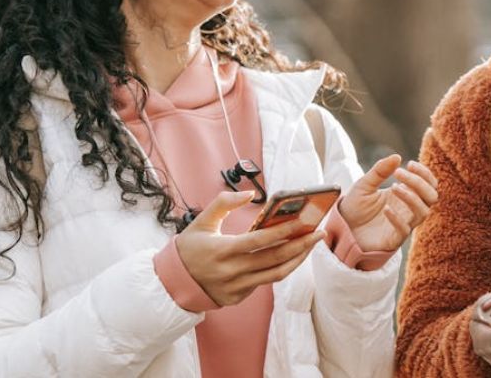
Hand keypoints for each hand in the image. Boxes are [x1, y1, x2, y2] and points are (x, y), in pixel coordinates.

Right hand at [175, 190, 324, 306]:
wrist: (172, 283)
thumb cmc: (189, 248)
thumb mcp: (200, 221)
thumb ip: (223, 203)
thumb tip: (250, 194)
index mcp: (222, 251)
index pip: (259, 242)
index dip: (282, 232)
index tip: (302, 223)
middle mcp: (231, 272)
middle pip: (274, 260)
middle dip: (300, 246)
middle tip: (318, 233)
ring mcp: (236, 288)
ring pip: (276, 274)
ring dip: (298, 259)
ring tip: (312, 245)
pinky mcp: (239, 297)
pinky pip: (266, 282)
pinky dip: (281, 268)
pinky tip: (293, 255)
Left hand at [338, 155, 437, 252]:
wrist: (341, 229)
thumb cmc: (355, 207)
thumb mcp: (364, 184)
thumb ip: (380, 171)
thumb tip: (397, 156)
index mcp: (405, 194)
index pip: (428, 184)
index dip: (424, 173)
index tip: (409, 163)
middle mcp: (408, 209)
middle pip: (431, 196)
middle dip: (419, 182)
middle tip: (399, 173)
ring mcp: (403, 224)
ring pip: (423, 212)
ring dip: (412, 198)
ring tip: (393, 187)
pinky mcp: (394, 239)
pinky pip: (404, 230)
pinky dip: (398, 218)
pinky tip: (385, 209)